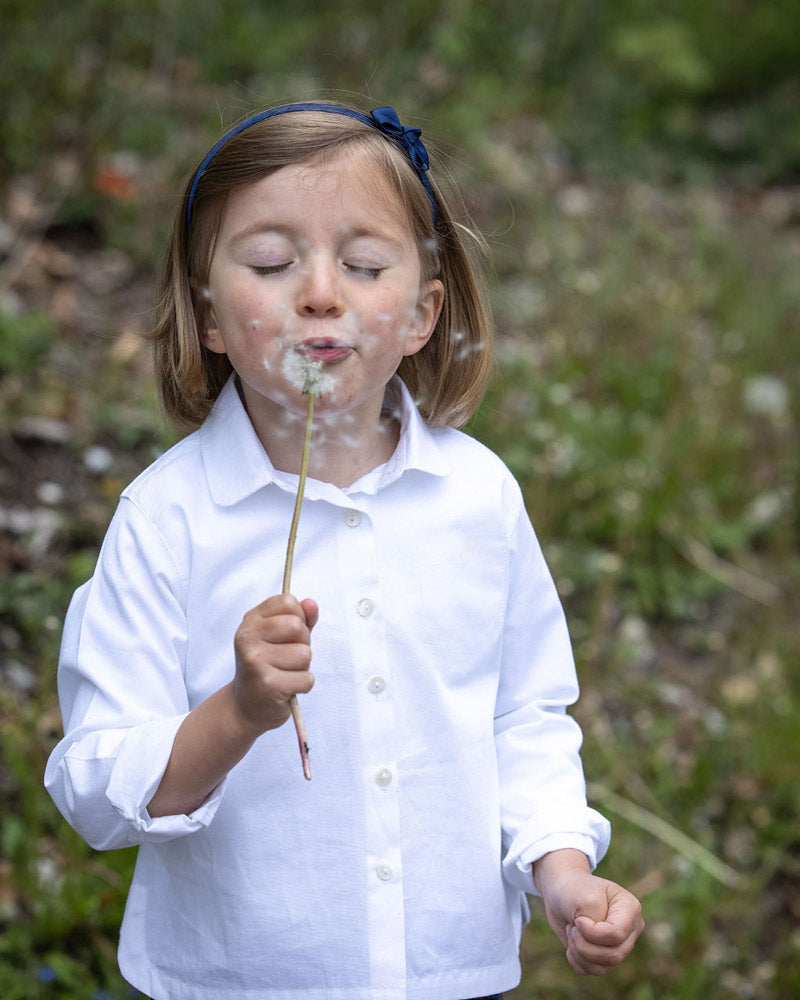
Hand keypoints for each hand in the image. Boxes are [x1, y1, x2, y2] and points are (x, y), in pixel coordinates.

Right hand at [232, 593, 317, 736]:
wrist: (245, 707)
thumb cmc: (268, 666)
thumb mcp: (281, 637)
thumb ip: (300, 618)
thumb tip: (312, 604)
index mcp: (250, 621)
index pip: (288, 601)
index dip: (298, 617)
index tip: (287, 634)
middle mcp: (248, 638)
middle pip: (297, 626)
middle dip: (302, 643)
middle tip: (287, 658)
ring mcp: (255, 661)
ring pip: (305, 654)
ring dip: (302, 668)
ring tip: (284, 674)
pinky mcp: (268, 684)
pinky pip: (307, 679)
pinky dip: (303, 686)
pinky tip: (286, 689)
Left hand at [533, 849, 644, 974]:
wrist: (561, 890)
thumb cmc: (574, 889)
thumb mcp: (584, 899)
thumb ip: (595, 923)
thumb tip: (597, 947)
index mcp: (631, 909)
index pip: (617, 935)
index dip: (592, 933)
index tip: (578, 920)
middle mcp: (629, 930)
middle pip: (613, 955)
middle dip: (585, 945)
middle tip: (572, 928)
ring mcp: (618, 944)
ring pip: (603, 967)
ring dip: (579, 952)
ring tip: (572, 932)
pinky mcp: (604, 956)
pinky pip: (593, 971)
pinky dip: (577, 960)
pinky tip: (571, 944)